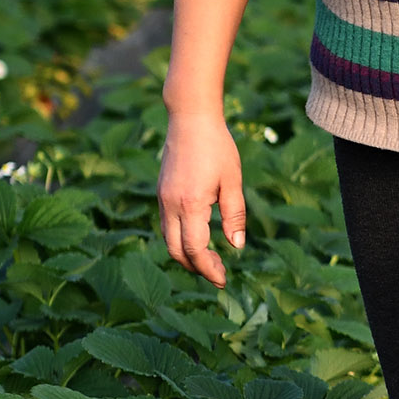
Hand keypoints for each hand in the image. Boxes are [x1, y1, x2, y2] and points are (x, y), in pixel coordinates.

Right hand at [158, 107, 246, 284]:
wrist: (190, 119)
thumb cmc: (217, 147)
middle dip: (196, 268)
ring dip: (187, 255)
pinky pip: (167, 226)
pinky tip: (198, 239)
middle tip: (218, 275)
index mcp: (190, 204)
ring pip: (168, 240)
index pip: (195, 249)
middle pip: (176, 251)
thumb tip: (237, 247)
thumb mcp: (233, 181)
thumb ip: (234, 216)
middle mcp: (171, 205)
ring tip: (210, 260)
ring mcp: (162, 199)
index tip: (223, 279)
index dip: (208, 269)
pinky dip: (180, 240)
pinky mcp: (161, 193)